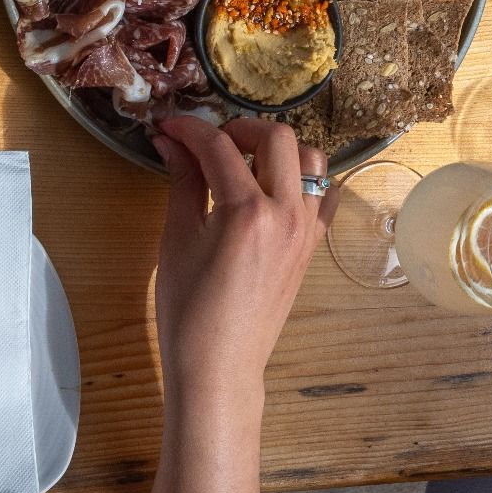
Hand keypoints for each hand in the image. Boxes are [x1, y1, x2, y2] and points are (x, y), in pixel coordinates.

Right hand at [148, 117, 337, 492]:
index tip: (169, 126)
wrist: (220, 365)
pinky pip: (322, 196)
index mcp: (246, 212)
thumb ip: (182, 182)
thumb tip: (171, 142)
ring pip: (311, 160)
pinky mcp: (312, 245)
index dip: (189, 129)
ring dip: (279, 149)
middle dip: (240, 128)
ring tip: (244, 162)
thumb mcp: (178, 240)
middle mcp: (285, 214)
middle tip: (210, 142)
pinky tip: (273, 187)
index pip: (219, 146)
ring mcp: (305, 229)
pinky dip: (303, 181)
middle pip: (277, 137)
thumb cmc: (189, 311)